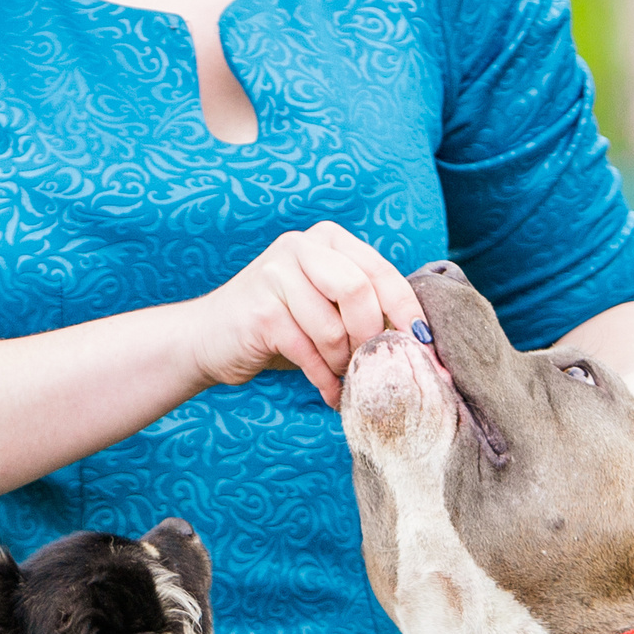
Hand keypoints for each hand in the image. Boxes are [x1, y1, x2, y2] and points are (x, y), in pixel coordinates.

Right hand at [188, 223, 424, 407]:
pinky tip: (330, 394)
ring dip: (344, 364)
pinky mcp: (259, 310)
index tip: (425, 346)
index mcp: (328, 240)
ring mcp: (275, 274)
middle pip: (359, 291)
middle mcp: (301, 247)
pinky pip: (307, 351)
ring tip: (343, 379)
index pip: (381, 271)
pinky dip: (324, 380)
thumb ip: (366, 308)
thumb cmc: (281, 326)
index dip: (408, 310)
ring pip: (333, 327)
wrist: (208, 339)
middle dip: (373, 338)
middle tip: (376, 367)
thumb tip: (424, 341)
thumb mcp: (326, 306)